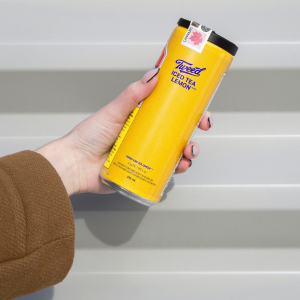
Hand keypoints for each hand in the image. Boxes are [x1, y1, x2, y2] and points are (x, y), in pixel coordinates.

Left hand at [35, 68, 213, 195]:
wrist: (74, 165)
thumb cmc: (89, 137)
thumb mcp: (113, 112)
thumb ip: (132, 94)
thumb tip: (154, 75)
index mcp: (142, 119)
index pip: (171, 112)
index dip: (189, 110)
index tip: (200, 109)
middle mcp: (147, 136)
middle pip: (177, 133)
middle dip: (193, 131)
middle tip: (200, 129)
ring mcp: (146, 154)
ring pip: (175, 152)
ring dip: (188, 152)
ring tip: (188, 152)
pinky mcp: (143, 171)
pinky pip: (165, 171)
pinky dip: (176, 169)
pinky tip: (179, 167)